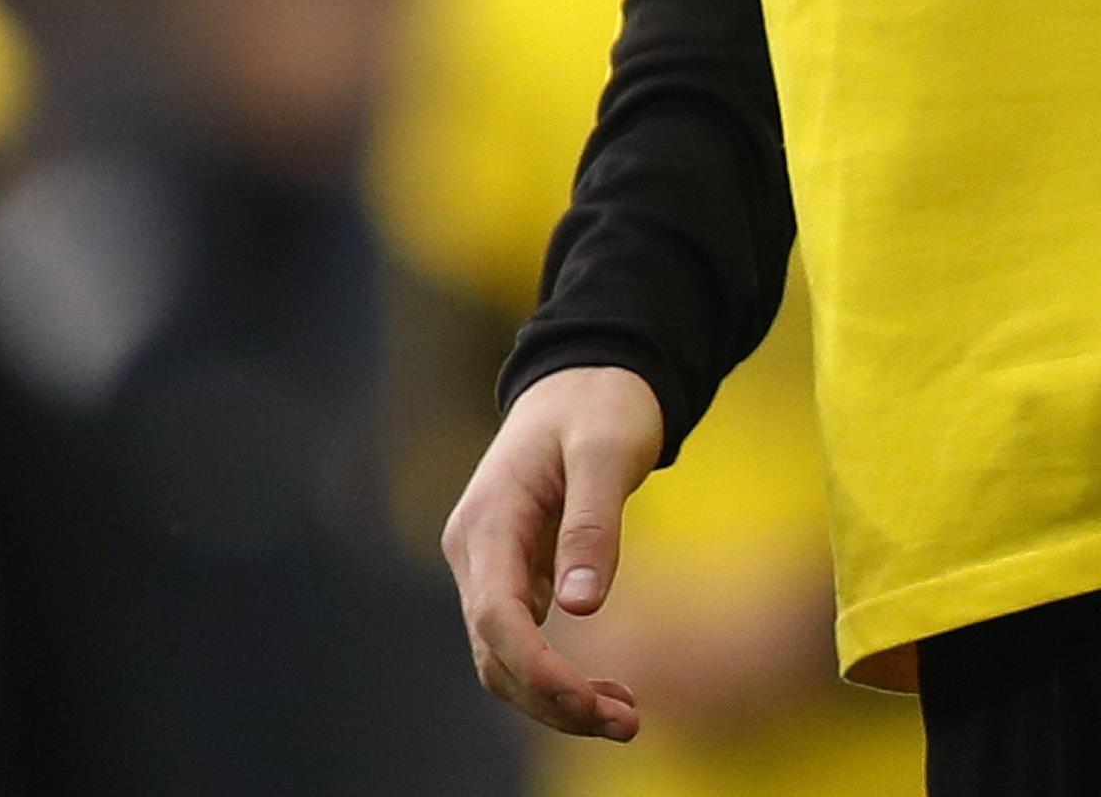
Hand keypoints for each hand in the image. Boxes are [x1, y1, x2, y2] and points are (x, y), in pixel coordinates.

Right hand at [443, 365, 663, 737]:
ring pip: (505, 659)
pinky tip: (606, 693)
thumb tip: (581, 607)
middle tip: (626, 724)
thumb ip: (594, 523)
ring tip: (624, 718)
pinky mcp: (510, 575)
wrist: (586, 375)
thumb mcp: (608, 450)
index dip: (538, 671)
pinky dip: (558, 677)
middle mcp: (474, 549)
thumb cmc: (600, 403)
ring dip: (556, 699)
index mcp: (489, 519)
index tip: (590, 704)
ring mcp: (488, 565)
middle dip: (554, 700)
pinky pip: (522, 642)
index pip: (496, 618)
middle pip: (496, 654)